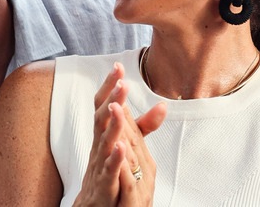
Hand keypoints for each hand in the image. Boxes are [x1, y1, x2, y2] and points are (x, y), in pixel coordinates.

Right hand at [74, 62, 166, 205]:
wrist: (96, 206)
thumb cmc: (110, 172)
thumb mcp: (128, 144)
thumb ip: (143, 126)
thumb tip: (162, 105)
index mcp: (104, 135)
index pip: (105, 106)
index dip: (110, 87)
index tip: (118, 66)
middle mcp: (99, 146)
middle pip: (102, 117)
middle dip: (111, 98)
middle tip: (121, 80)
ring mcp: (100, 165)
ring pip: (104, 141)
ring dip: (112, 123)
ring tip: (118, 105)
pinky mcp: (105, 185)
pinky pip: (109, 170)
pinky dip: (115, 158)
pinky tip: (121, 146)